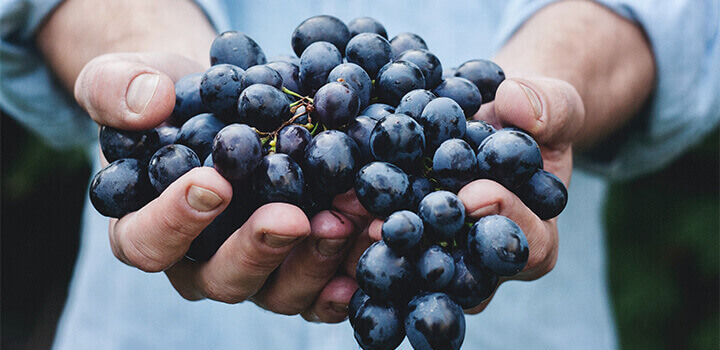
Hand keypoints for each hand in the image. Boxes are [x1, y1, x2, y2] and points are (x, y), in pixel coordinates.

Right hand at [75, 52, 371, 322]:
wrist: (221, 102)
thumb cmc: (167, 98)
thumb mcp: (125, 79)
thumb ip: (117, 90)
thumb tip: (149, 105)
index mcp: (145, 228)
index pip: (148, 243)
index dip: (176, 221)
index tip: (213, 183)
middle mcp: (199, 262)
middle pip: (222, 279)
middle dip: (260, 249)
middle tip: (293, 217)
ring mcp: (254, 269)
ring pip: (279, 291)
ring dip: (316, 260)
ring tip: (347, 219)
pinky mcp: (297, 265)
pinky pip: (321, 288)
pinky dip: (348, 272)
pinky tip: (371, 243)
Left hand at [354, 75, 583, 312]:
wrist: (487, 122)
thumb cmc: (527, 120)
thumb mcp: (552, 105)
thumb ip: (549, 107)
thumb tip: (518, 105)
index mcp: (533, 238)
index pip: (528, 245)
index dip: (505, 221)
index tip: (475, 193)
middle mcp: (484, 263)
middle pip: (461, 272)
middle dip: (427, 246)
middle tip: (392, 225)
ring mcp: (440, 258)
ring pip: (413, 269)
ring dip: (378, 246)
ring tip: (347, 217)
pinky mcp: (403, 244)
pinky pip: (381, 247)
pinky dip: (353, 231)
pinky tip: (328, 209)